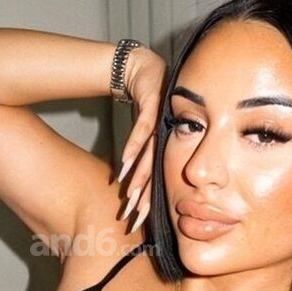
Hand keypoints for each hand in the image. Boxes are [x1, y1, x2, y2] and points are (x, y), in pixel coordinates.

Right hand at [117, 46, 167, 231]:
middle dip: (143, 198)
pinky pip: (142, 129)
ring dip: (139, 176)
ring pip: (149, 154)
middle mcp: (166, 136)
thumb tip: (130, 181)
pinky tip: (125, 163)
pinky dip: (134, 146)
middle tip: (133, 219)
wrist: (142, 67)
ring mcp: (161, 121)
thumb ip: (140, 153)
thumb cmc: (144, 100)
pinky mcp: (153, 105)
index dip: (148, 202)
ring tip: (129, 196)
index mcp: (166, 145)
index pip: (157, 179)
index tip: (138, 223)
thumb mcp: (144, 129)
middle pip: (153, 172)